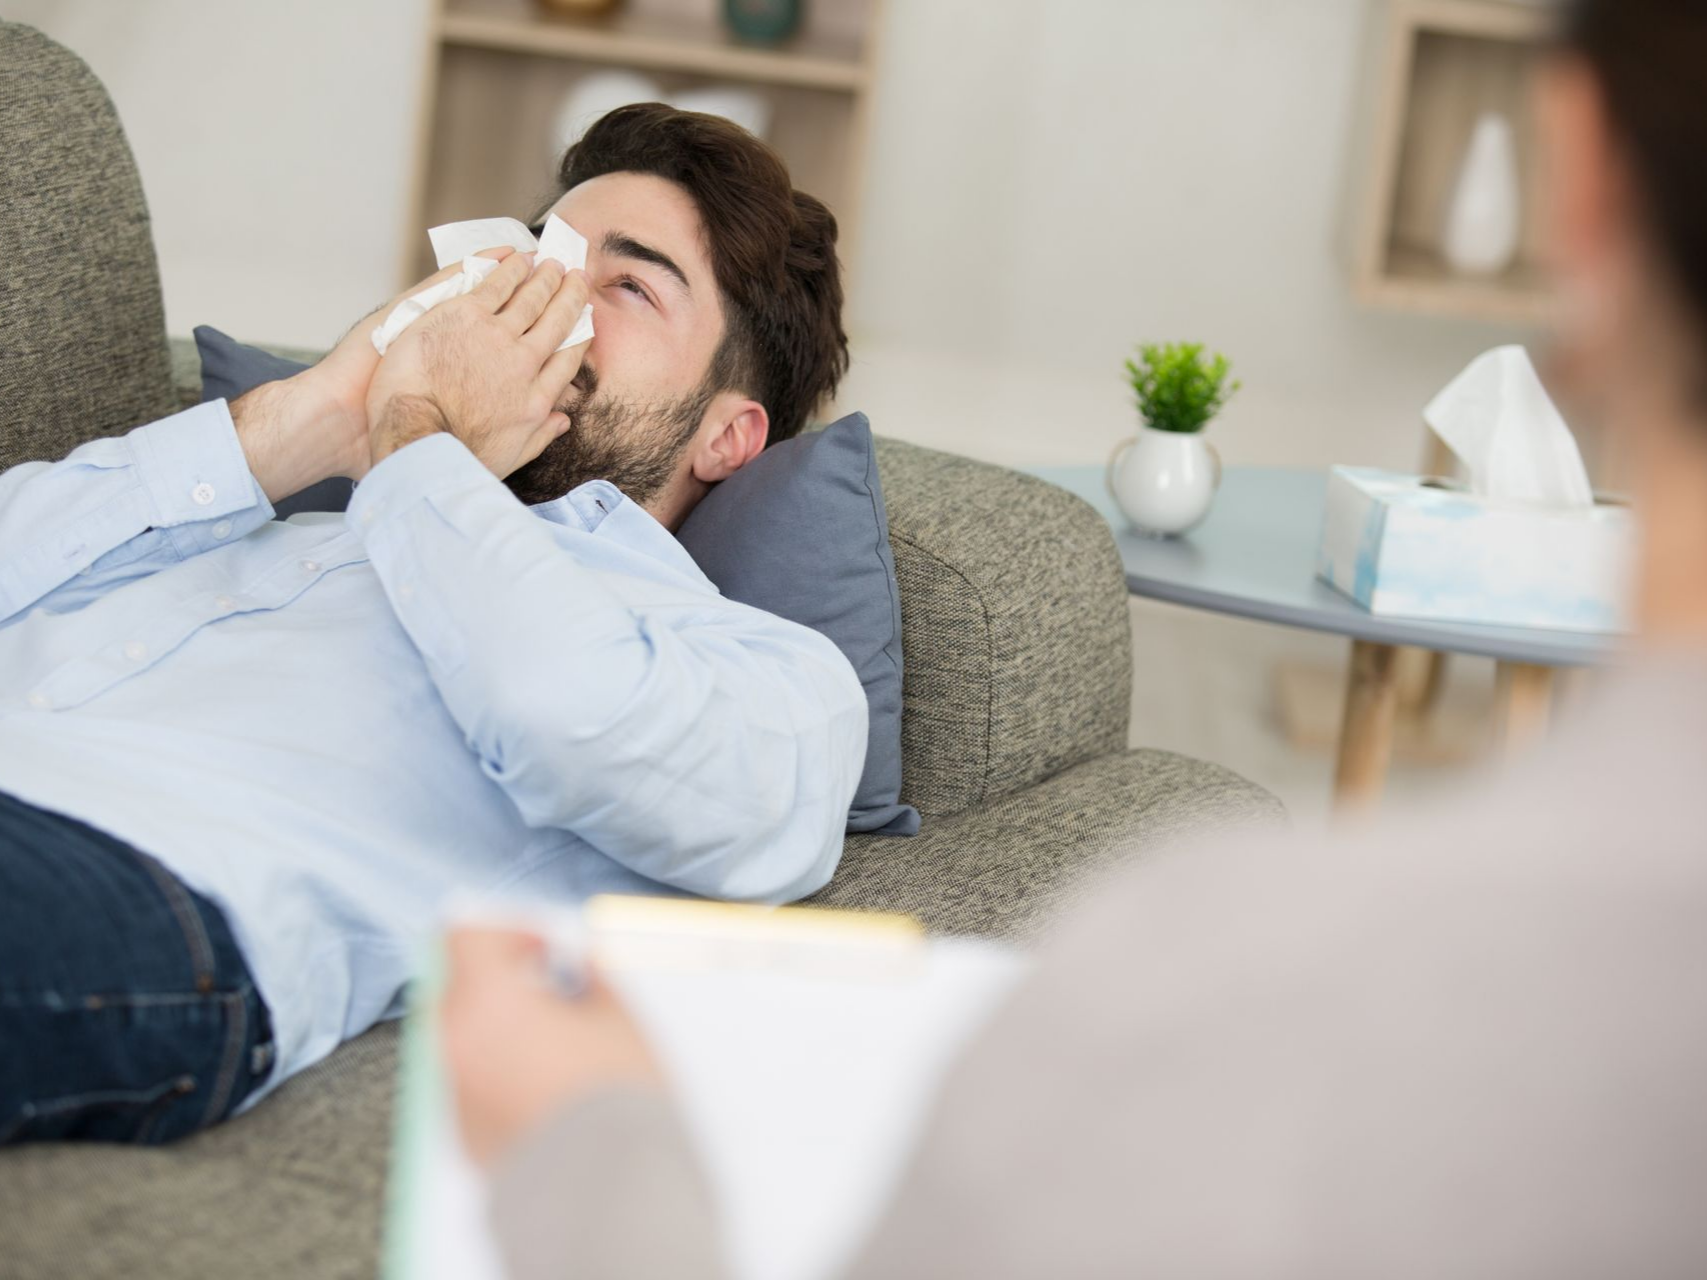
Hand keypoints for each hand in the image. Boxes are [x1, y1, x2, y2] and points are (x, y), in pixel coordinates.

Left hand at [365, 253, 591, 478]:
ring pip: (530, 298)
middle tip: (578, 277)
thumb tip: (562, 422)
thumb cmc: (454, 456)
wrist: (415, 438)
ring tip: (552, 263)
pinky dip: (510, 269)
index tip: (586, 319)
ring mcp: (496, 337)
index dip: (579, 333)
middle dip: (569, 296)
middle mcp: (524, 364)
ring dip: (544, 277)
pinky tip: (518, 257)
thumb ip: (539, 436)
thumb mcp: (508, 458)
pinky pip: (496, 285)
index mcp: (536, 400)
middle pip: (555, 322)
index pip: (566, 359)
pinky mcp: (466, 316)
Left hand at [441, 926, 662, 1167]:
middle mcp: (454, 1044)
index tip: (544, 948)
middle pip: (456, 985)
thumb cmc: (614, 1100)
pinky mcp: (462, 1135)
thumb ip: (590, 976)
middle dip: (499, 979)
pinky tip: (545, 1084)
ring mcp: (453, 1094)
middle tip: (550, 991)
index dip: (507, 931)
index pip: (465, 937)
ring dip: (496, 1025)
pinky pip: (469, 1081)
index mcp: (486, 1003)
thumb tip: (579, 963)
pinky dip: (496, 1070)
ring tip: (554, 1042)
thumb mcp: (617, 1018)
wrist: (606, 1192)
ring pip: (460, 1035)